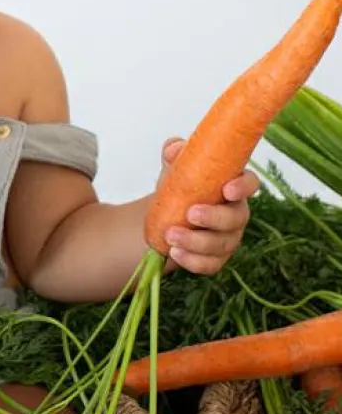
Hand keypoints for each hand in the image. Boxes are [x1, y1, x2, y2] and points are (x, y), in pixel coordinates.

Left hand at [156, 137, 259, 273]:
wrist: (165, 216)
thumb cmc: (180, 187)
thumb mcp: (176, 167)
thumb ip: (176, 153)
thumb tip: (173, 149)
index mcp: (232, 186)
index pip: (250, 183)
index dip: (243, 187)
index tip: (226, 189)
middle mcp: (236, 214)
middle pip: (236, 218)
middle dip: (214, 217)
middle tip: (190, 213)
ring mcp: (227, 239)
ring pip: (222, 244)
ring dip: (196, 241)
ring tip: (170, 235)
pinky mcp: (215, 259)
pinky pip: (210, 265)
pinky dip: (192, 261)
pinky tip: (174, 253)